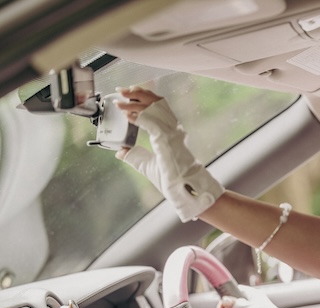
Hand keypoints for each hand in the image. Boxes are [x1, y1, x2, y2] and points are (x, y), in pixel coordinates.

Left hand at [114, 86, 224, 221]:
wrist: (183, 189)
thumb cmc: (172, 180)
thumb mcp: (147, 166)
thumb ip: (135, 157)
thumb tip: (120, 152)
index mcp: (170, 132)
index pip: (158, 107)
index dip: (143, 98)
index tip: (127, 95)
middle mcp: (173, 128)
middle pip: (156, 102)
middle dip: (137, 93)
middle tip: (121, 90)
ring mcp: (171, 133)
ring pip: (154, 107)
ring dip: (135, 100)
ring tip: (121, 97)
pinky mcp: (167, 139)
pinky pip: (151, 121)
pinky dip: (138, 116)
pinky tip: (127, 114)